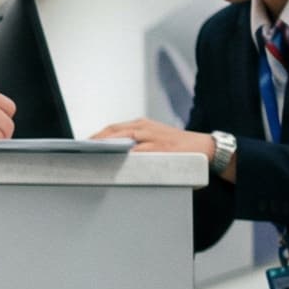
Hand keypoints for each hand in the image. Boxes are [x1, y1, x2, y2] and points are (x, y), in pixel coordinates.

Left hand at [92, 118, 214, 155]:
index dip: (96, 137)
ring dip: (107, 148)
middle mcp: (145, 128)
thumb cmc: (177, 147)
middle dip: (96, 142)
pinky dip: (126, 156)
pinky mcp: (162, 148)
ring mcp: (153, 138)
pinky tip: (115, 163)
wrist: (207, 148)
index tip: (81, 147)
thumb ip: (136, 145)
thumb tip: (113, 159)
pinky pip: (140, 152)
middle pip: (113, 132)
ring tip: (92, 157)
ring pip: (124, 139)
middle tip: (81, 153)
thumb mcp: (154, 140)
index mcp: (141, 125)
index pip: (112, 129)